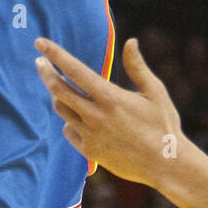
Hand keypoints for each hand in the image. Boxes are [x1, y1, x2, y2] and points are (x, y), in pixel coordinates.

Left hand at [34, 35, 183, 187]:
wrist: (167, 165)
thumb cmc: (164, 126)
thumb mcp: (155, 92)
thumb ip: (138, 67)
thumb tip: (130, 41)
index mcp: (110, 97)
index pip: (74, 70)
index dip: (55, 53)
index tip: (40, 42)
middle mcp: (96, 115)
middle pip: (58, 89)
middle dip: (46, 73)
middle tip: (39, 62)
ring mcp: (91, 135)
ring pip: (62, 110)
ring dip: (57, 96)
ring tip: (58, 87)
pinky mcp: (90, 152)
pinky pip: (69, 132)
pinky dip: (69, 121)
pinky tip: (75, 117)